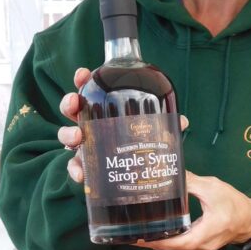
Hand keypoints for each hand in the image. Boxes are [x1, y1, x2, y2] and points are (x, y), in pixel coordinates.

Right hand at [58, 69, 189, 183]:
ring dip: (68, 135)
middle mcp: (90, 124)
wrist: (138, 175)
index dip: (82, 79)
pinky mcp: (87, 166)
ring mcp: (86, 145)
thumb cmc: (140, 142)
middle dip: (69, 103)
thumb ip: (165, 124)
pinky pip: (75, 167)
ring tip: (78, 137)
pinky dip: (76, 171)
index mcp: (104, 108)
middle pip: (72, 109)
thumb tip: (182, 121)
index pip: (90, 89)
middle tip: (75, 103)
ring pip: (68, 136)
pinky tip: (81, 175)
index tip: (83, 74)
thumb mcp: (152, 130)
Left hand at [135, 172, 250, 249]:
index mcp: (207, 231)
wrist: (249, 220)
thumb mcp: (212, 187)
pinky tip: (156, 234)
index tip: (138, 237)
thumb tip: (170, 173)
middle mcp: (203, 247)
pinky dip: (168, 243)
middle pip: (172, 248)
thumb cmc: (233, 203)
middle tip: (131, 233)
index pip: (178, 242)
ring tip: (139, 233)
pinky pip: (180, 249)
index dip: (157, 241)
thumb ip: (190, 182)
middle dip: (151, 242)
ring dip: (158, 243)